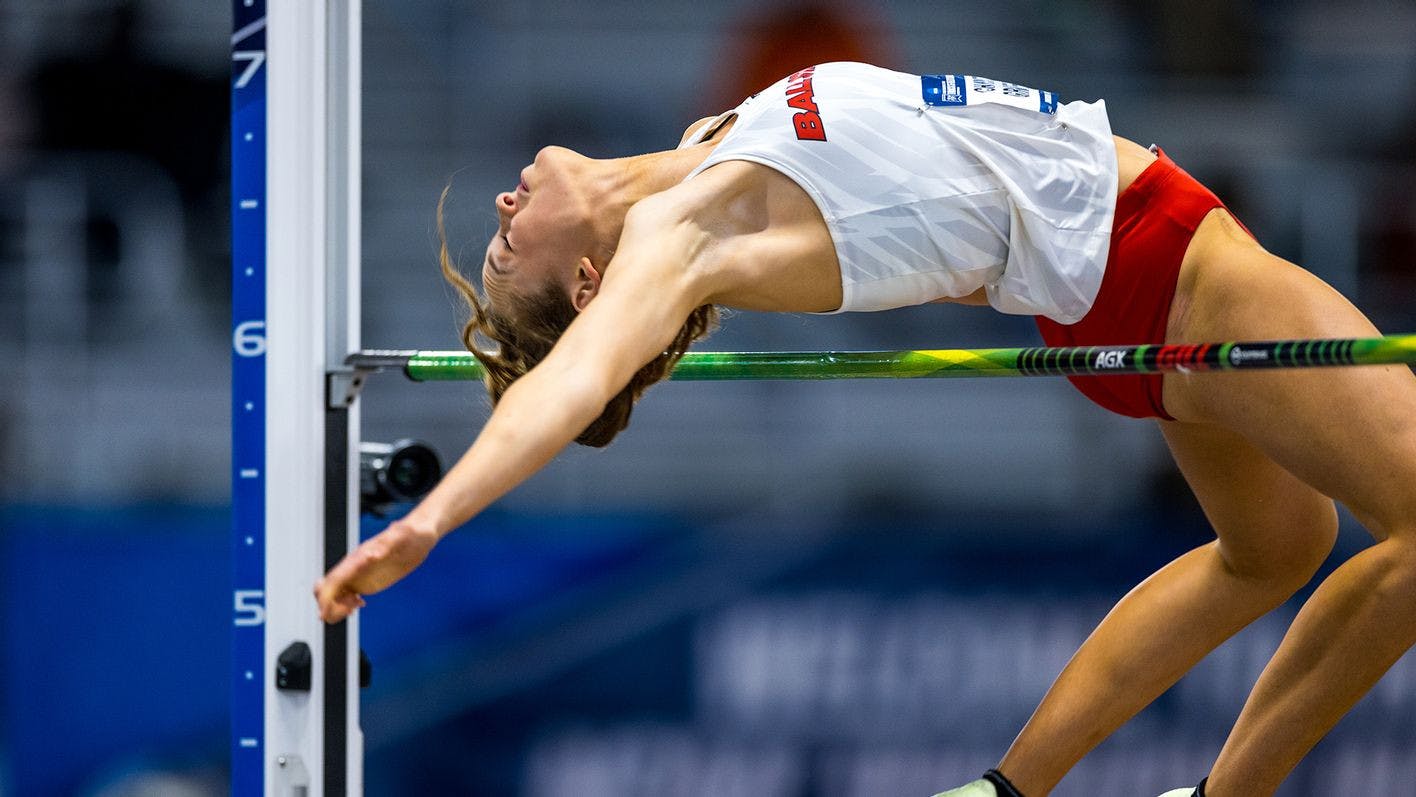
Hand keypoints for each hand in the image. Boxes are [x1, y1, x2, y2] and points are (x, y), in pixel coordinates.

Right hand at [314, 518, 439, 622]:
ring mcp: (358, 574)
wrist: (419, 535)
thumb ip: (388, 543)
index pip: (334, 579)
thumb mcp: (403, 537)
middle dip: (328, 603)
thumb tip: (371, 554)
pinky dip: (345, 603)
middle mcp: (355, 566)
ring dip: (337, 605)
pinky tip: (360, 604)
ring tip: (357, 605)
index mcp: (360, 557)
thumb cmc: (412, 535)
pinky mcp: (364, 580)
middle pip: (327, 587)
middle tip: (351, 608)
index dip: (325, 596)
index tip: (325, 612)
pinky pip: (344, 594)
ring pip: (333, 592)